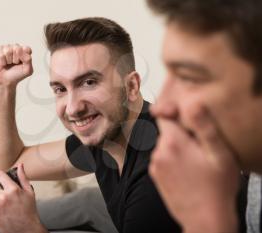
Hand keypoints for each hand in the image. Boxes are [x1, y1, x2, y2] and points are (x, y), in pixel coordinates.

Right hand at [0, 44, 32, 86]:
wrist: (5, 80)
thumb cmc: (17, 75)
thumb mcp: (27, 70)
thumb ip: (28, 59)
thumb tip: (18, 49)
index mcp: (25, 51)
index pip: (27, 49)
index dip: (24, 57)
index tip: (22, 63)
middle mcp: (16, 47)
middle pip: (17, 48)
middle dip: (16, 59)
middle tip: (14, 64)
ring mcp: (7, 48)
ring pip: (8, 51)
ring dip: (8, 61)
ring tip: (8, 64)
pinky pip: (1, 55)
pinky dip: (2, 62)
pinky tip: (2, 64)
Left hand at [0, 164, 46, 232]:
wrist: (27, 228)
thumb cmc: (29, 211)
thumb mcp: (29, 192)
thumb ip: (23, 178)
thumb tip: (20, 166)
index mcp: (13, 190)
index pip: (0, 176)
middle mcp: (4, 197)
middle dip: (1, 194)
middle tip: (9, 201)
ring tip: (8, 209)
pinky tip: (5, 214)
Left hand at [149, 105, 239, 232]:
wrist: (205, 220)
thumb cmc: (216, 188)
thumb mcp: (219, 154)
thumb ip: (203, 126)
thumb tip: (190, 103)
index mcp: (173, 143)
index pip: (164, 115)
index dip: (175, 113)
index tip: (188, 120)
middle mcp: (158, 152)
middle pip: (166, 132)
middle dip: (181, 134)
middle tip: (199, 148)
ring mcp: (155, 166)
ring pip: (165, 146)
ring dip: (177, 149)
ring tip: (195, 164)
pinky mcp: (155, 177)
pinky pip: (163, 160)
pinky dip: (173, 161)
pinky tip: (187, 173)